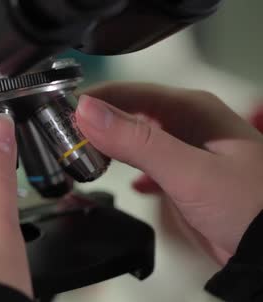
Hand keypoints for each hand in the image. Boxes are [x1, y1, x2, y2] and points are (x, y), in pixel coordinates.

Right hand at [75, 82, 262, 262]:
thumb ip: (135, 141)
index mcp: (191, 109)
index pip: (127, 93)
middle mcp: (187, 123)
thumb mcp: (187, 171)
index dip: (91, 102)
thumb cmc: (247, 206)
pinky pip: (147, 161)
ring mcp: (186, 149)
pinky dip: (130, 168)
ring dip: (109, 146)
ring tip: (84, 158)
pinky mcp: (184, 174)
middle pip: (128, 113)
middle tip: (65, 142)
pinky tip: (126, 181)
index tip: (59, 116)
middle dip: (95, 124)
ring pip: (135, 137)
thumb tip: (86, 112)